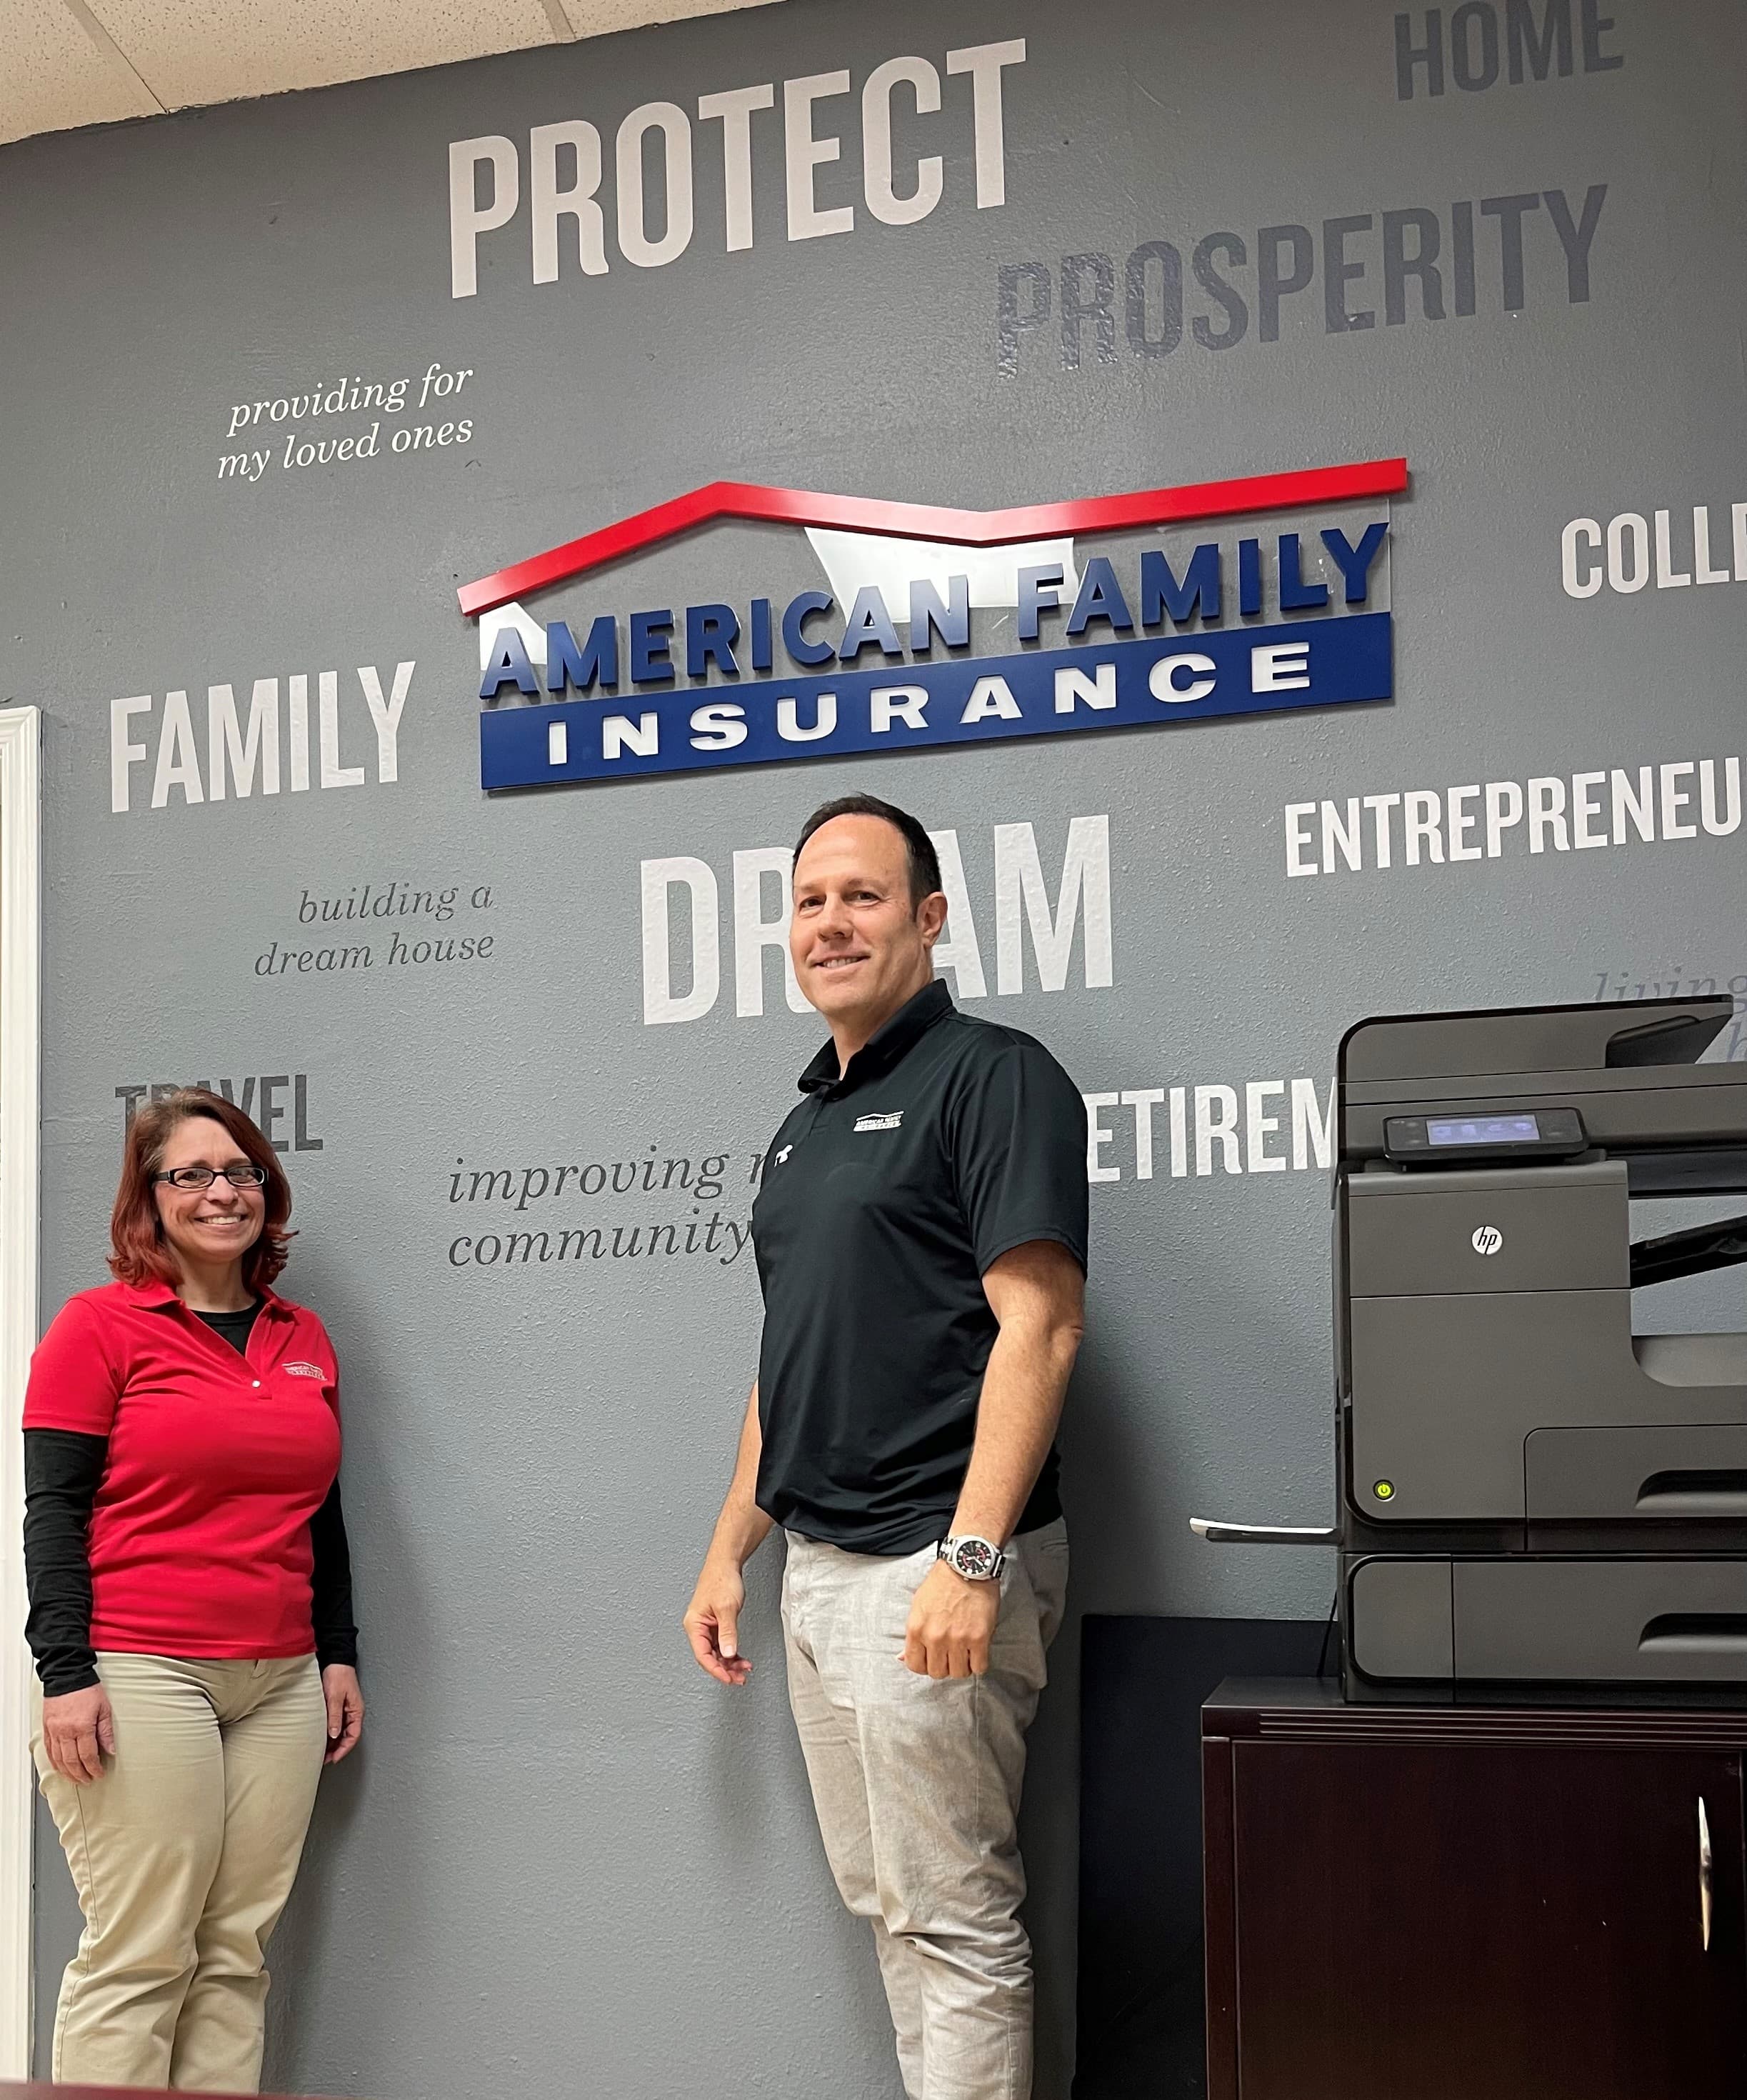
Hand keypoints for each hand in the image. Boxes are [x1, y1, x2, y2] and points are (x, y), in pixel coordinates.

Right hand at [41, 1684, 113, 1783]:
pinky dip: (55, 1763)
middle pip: (72, 1761)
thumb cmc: (87, 1689)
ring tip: (76, 1779)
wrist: (67, 1676)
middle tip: (88, 1780)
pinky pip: (49, 1751)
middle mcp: (65, 1732)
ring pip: (58, 1760)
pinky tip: (60, 1768)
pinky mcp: (47, 1729)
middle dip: (81, 1774)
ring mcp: (54, 1731)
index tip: (99, 1774)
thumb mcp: (104, 1708)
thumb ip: (106, 1731)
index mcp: (82, 1726)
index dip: (94, 1768)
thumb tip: (111, 1750)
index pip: (88, 1755)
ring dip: (67, 1772)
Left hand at [321, 1664, 364, 1763]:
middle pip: (347, 1736)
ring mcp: (346, 1710)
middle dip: (337, 1749)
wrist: (336, 1660)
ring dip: (333, 1742)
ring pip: (341, 1732)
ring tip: (322, 1752)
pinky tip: (322, 1738)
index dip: (344, 1749)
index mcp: (356, 1711)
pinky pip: (336, 1725)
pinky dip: (330, 1733)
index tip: (334, 1758)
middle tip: (325, 1759)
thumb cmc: (338, 1675)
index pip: (353, 1736)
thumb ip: (335, 1716)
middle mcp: (353, 1713)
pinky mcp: (338, 1707)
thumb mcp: (335, 1697)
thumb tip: (334, 1735)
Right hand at [684, 1559, 751, 1685]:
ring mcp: (706, 1627)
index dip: (716, 1670)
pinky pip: (721, 1645)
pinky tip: (740, 1658)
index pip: (703, 1655)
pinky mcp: (715, 1625)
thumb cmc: (721, 1579)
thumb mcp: (727, 1608)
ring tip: (743, 1669)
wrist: (726, 1563)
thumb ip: (727, 1633)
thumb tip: (727, 1654)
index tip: (729, 1678)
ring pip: (716, 1653)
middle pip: (709, 1657)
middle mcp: (698, 1628)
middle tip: (740, 1678)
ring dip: (729, 1663)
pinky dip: (731, 1653)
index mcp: (694, 1625)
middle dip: (725, 1669)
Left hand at [903, 1560, 1000, 1678]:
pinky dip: (978, 1663)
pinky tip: (977, 1651)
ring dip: (962, 1665)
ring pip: (958, 1673)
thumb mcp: (918, 1606)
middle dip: (943, 1665)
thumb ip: (912, 1635)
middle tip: (950, 1653)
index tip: (932, 1659)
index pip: (915, 1666)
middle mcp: (935, 1637)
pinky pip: (979, 1667)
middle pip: (937, 1673)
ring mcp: (958, 1639)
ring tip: (964, 1651)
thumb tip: (901, 1658)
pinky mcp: (979, 1638)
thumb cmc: (942, 1584)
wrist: (967, 1566)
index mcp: (916, 1629)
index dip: (924, 1665)